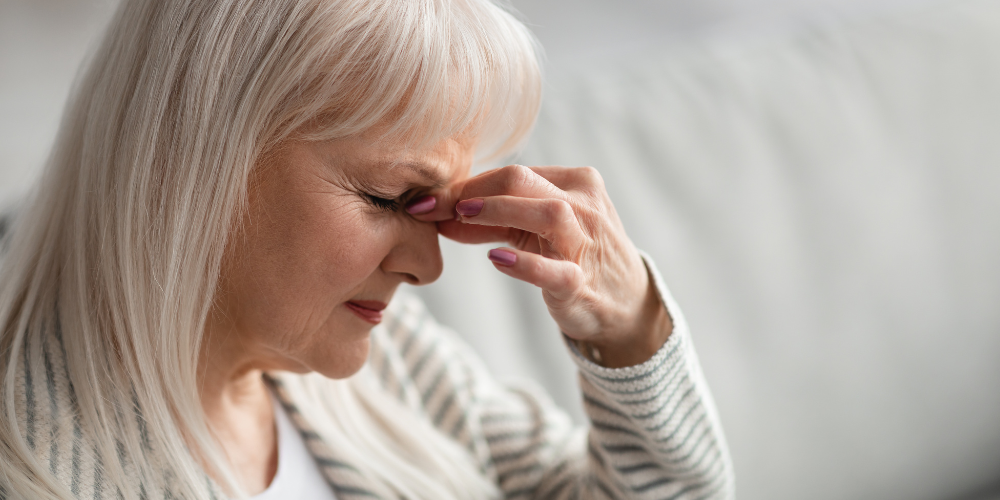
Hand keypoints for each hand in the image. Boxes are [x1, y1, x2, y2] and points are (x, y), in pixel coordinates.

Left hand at [408, 165, 671, 367]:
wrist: (625, 302)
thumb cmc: (574, 256)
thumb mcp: (535, 231)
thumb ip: (492, 221)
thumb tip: (438, 212)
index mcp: (575, 182)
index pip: (513, 174)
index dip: (465, 184)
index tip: (424, 199)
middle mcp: (584, 206)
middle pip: (524, 182)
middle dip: (472, 191)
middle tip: (430, 204)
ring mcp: (587, 244)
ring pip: (547, 213)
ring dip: (499, 211)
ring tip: (461, 216)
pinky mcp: (583, 283)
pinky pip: (557, 270)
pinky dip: (525, 264)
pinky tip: (496, 259)